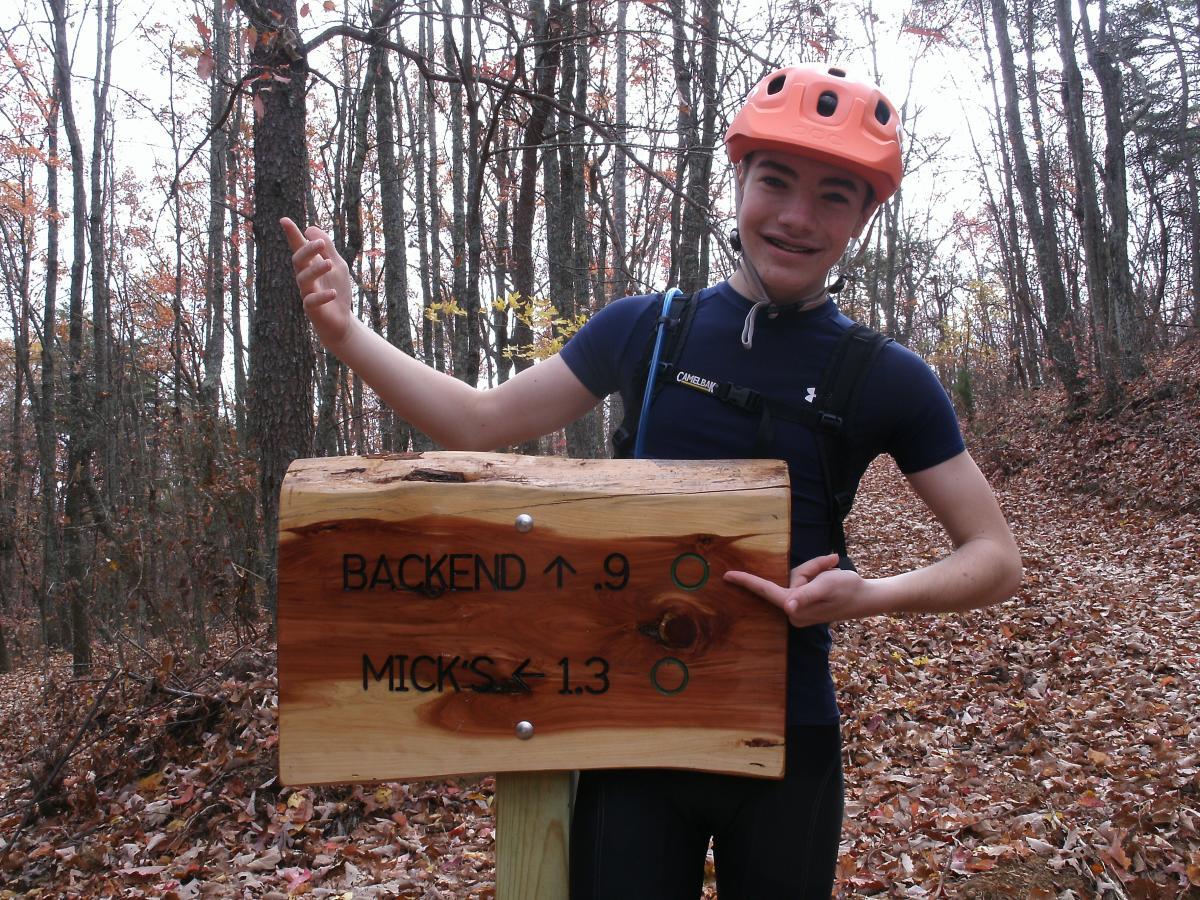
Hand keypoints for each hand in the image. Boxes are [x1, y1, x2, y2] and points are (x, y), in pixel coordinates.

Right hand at [281, 217, 355, 348]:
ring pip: (303, 279)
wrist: (341, 320)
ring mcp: (306, 293)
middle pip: (298, 260)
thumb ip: (328, 248)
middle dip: (307, 250)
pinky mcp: (312, 310)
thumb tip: (310, 228)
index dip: (292, 234)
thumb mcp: (338, 265)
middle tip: (320, 243)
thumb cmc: (337, 289)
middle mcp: (305, 277)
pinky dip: (322, 296)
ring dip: (316, 270)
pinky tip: (332, 292)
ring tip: (329, 263)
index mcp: (310, 264)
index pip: (299, 247)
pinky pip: (311, 301)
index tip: (284, 220)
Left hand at [724, 553, 877, 628]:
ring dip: (815, 571)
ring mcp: (799, 610)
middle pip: (788, 579)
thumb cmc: (848, 588)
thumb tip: (789, 607)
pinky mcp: (805, 607)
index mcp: (795, 606)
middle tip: (830, 566)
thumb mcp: (827, 583)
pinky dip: (817, 575)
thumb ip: (805, 593)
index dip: (746, 581)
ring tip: (833, 573)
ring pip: (796, 579)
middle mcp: (794, 611)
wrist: (867, 598)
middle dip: (808, 570)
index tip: (727, 576)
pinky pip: (803, 584)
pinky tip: (832, 577)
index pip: (766, 591)